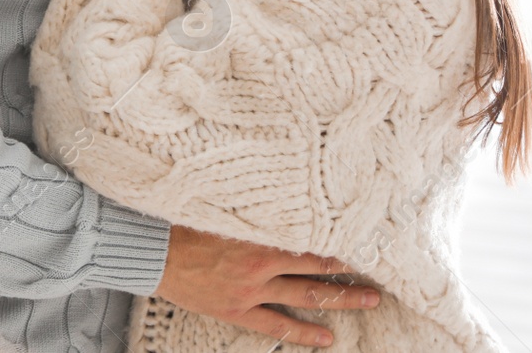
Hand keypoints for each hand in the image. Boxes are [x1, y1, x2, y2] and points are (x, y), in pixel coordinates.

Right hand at [155, 225, 379, 347]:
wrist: (153, 251)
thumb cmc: (184, 222)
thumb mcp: (222, 206)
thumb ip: (255, 208)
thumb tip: (286, 192)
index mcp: (259, 235)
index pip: (310, 239)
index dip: (338, 241)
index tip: (363, 238)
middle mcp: (261, 264)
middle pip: (316, 269)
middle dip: (350, 274)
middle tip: (378, 275)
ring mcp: (251, 290)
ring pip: (305, 297)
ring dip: (339, 300)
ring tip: (368, 301)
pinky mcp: (238, 310)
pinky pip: (277, 324)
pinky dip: (303, 333)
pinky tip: (326, 338)